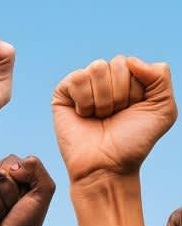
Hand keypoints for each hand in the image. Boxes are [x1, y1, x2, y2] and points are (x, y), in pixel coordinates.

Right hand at [52, 56, 176, 182]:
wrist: (107, 164)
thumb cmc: (133, 141)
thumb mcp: (163, 109)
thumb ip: (160, 77)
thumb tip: (131, 61)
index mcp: (129, 79)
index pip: (134, 64)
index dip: (136, 90)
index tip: (131, 111)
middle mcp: (106, 79)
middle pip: (116, 64)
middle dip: (119, 95)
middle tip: (114, 115)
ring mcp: (84, 85)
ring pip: (97, 68)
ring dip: (103, 99)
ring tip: (99, 116)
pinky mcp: (63, 93)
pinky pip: (77, 78)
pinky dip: (84, 100)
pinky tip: (83, 114)